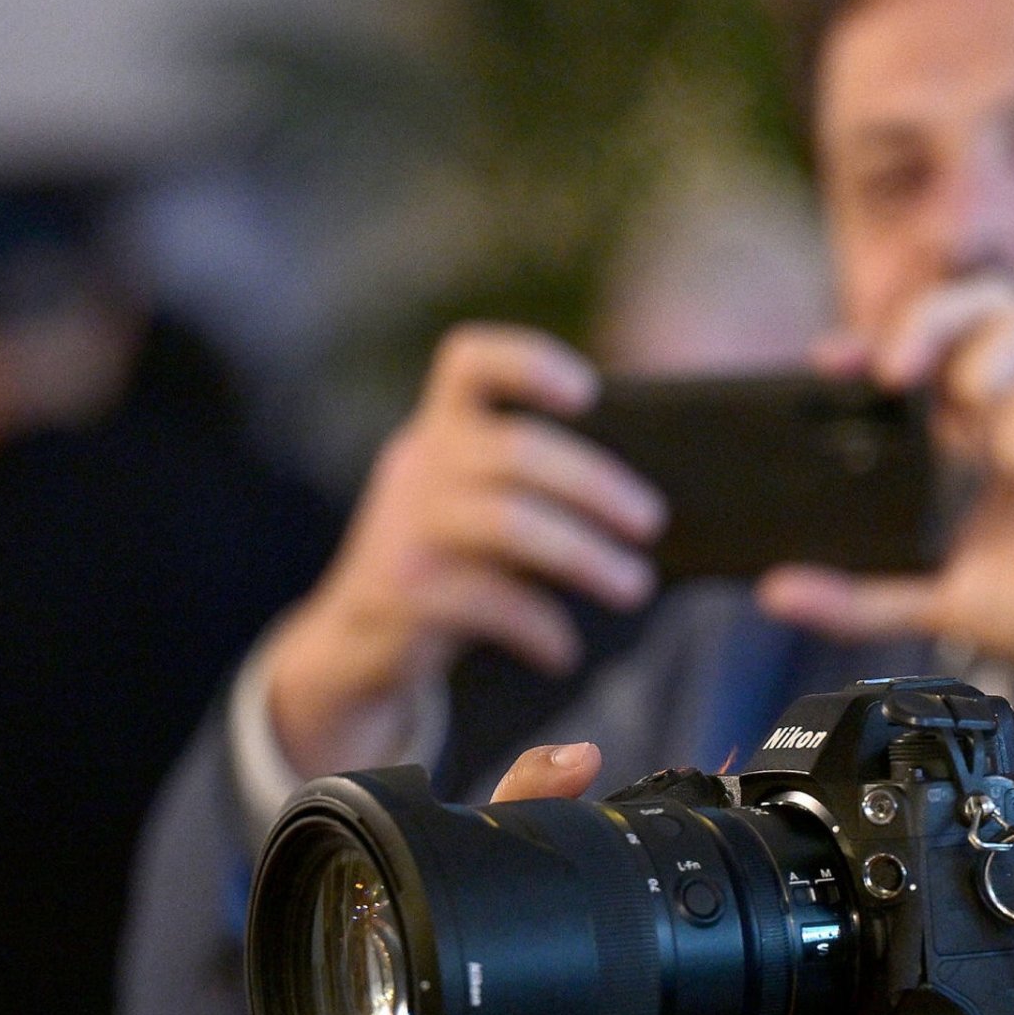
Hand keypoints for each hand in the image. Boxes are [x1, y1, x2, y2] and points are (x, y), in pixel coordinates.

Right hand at [261, 326, 667, 778]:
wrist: (361, 642)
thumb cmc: (457, 567)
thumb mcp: (488, 515)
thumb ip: (542, 495)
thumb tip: (648, 512)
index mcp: (443, 431)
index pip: (469, 364)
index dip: (526, 362)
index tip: (588, 392)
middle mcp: (419, 466)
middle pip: (516, 450)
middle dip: (596, 485)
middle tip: (653, 521)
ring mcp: (403, 527)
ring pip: (508, 524)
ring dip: (585, 556)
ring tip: (636, 587)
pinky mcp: (398, 591)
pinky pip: (486, 600)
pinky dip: (538, 626)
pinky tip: (563, 652)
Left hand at [757, 276, 1013, 709]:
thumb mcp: (935, 600)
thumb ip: (857, 599)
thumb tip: (776, 594)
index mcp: (979, 426)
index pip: (929, 346)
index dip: (879, 335)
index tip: (828, 364)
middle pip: (981, 307)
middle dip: (931, 320)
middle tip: (893, 371)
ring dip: (987, 363)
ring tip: (970, 412)